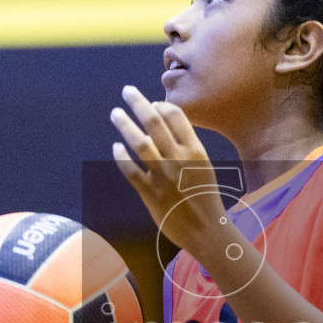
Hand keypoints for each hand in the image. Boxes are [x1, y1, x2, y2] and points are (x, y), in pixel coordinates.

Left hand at [110, 85, 229, 253]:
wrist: (207, 231)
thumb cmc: (205, 198)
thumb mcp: (203, 167)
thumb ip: (186, 148)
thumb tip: (166, 127)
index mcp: (196, 151)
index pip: (176, 117)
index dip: (161, 105)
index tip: (152, 102)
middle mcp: (179, 160)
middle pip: (155, 123)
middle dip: (139, 103)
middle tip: (127, 91)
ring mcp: (163, 177)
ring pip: (139, 143)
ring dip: (125, 124)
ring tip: (116, 113)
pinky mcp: (151, 195)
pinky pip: (131, 171)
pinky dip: (121, 157)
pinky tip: (115, 147)